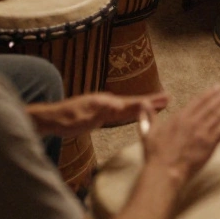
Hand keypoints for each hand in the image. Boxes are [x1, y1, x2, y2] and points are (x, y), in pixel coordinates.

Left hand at [29, 92, 170, 137]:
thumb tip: (119, 106)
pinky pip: (122, 111)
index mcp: (106, 103)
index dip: (149, 102)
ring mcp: (104, 106)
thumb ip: (102, 112)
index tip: (165, 100)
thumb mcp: (84, 118)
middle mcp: (107, 101)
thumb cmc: (66, 120)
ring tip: (159, 104)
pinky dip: (133, 110)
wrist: (51, 119)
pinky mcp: (101, 112)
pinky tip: (137, 112)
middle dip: (151, 101)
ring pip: (129, 106)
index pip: (132, 103)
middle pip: (133, 102)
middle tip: (168, 98)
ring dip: (144, 105)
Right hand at [142, 85, 219, 183]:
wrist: (164, 172)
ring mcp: (202, 133)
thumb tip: (143, 102)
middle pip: (211, 106)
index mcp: (179, 118)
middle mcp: (192, 122)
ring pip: (219, 116)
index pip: (198, 101)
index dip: (210, 93)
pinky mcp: (209, 144)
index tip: (218, 86)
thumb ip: (147, 117)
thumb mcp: (148, 133)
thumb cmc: (155, 154)